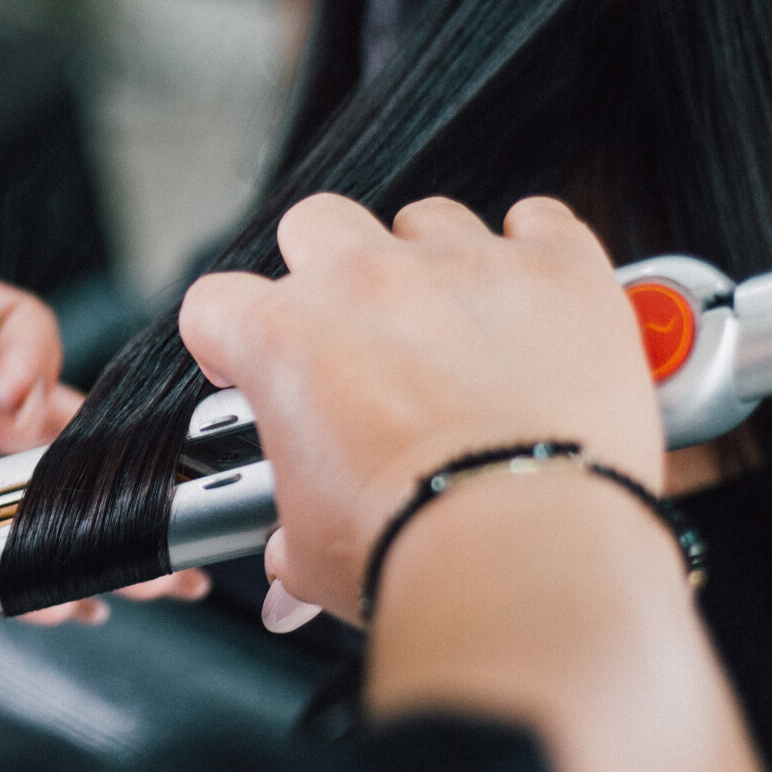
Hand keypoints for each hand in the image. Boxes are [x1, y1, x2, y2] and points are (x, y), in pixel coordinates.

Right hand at [177, 195, 661, 623]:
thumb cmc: (413, 547)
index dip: (229, 336)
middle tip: (354, 332)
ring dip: (432, 261)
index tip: (251, 366)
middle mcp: (365, 280)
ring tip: (456, 329)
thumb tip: (295, 553)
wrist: (524, 552)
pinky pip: (540, 220)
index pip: (217, 303)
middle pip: (316, 223)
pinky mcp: (555, 267)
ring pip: (428, 218)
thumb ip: (292, 529)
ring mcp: (462, 263)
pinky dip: (535, 252)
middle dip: (326, 268)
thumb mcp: (311, 549)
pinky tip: (534, 302)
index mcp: (283, 339)